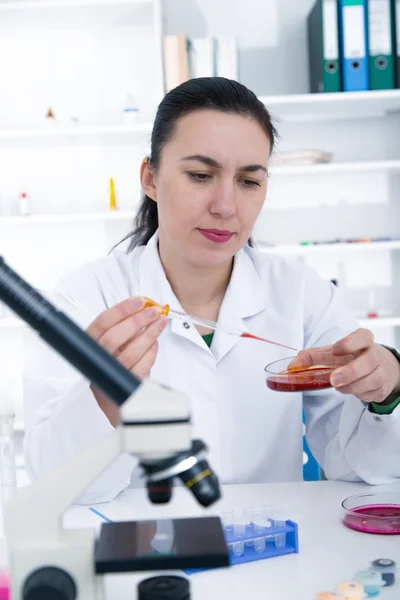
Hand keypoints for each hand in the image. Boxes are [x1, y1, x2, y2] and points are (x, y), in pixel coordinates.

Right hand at [86, 296, 166, 423]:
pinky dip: (151, 353)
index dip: (121, 309)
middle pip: (113, 338)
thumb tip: (145, 306)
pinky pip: (141, 367)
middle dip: (136, 321)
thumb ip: (122, 327)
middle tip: (154, 311)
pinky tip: (155, 344)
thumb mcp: (112, 345)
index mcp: (89, 345)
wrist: (116, 400)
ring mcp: (109, 376)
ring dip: (149, 334)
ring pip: (130, 353)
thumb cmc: (116, 365)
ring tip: (161, 323)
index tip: (140, 300)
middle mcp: (96, 361)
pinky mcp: (125, 387)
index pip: (102, 323)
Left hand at [291, 329, 399, 403]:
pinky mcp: (382, 389)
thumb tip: (293, 365)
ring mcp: (382, 372)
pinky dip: (359, 394)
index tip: (336, 349)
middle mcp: (375, 355)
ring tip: (339, 386)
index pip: (362, 337)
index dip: (350, 342)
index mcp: (363, 341)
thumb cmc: (351, 358)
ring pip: (371, 381)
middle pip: (368, 362)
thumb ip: (313, 357)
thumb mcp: (333, 353)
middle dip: (350, 372)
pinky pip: (370, 394)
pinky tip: (354, 389)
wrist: (379, 369)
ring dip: (352, 386)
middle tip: (334, 380)